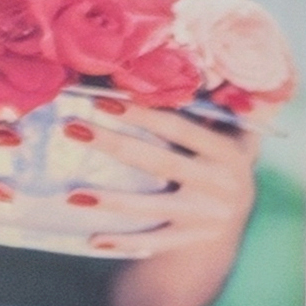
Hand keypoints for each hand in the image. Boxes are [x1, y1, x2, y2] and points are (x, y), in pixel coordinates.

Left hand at [33, 98, 259, 259]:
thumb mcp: (229, 135)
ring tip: (73, 194)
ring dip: (112, 201)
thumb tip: (184, 63)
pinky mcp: (193, 240)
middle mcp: (224, 185)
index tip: (103, 99)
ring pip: (153, 208)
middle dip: (114, 144)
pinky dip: (124, 242)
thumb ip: (215, 109)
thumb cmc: (216, 161)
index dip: (143, 113)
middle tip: (73, 128)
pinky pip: (154, 242)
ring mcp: (208, 216)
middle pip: (160, 162)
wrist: (233, 216)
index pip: (181, 129)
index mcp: (230, 153)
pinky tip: (93, 238)